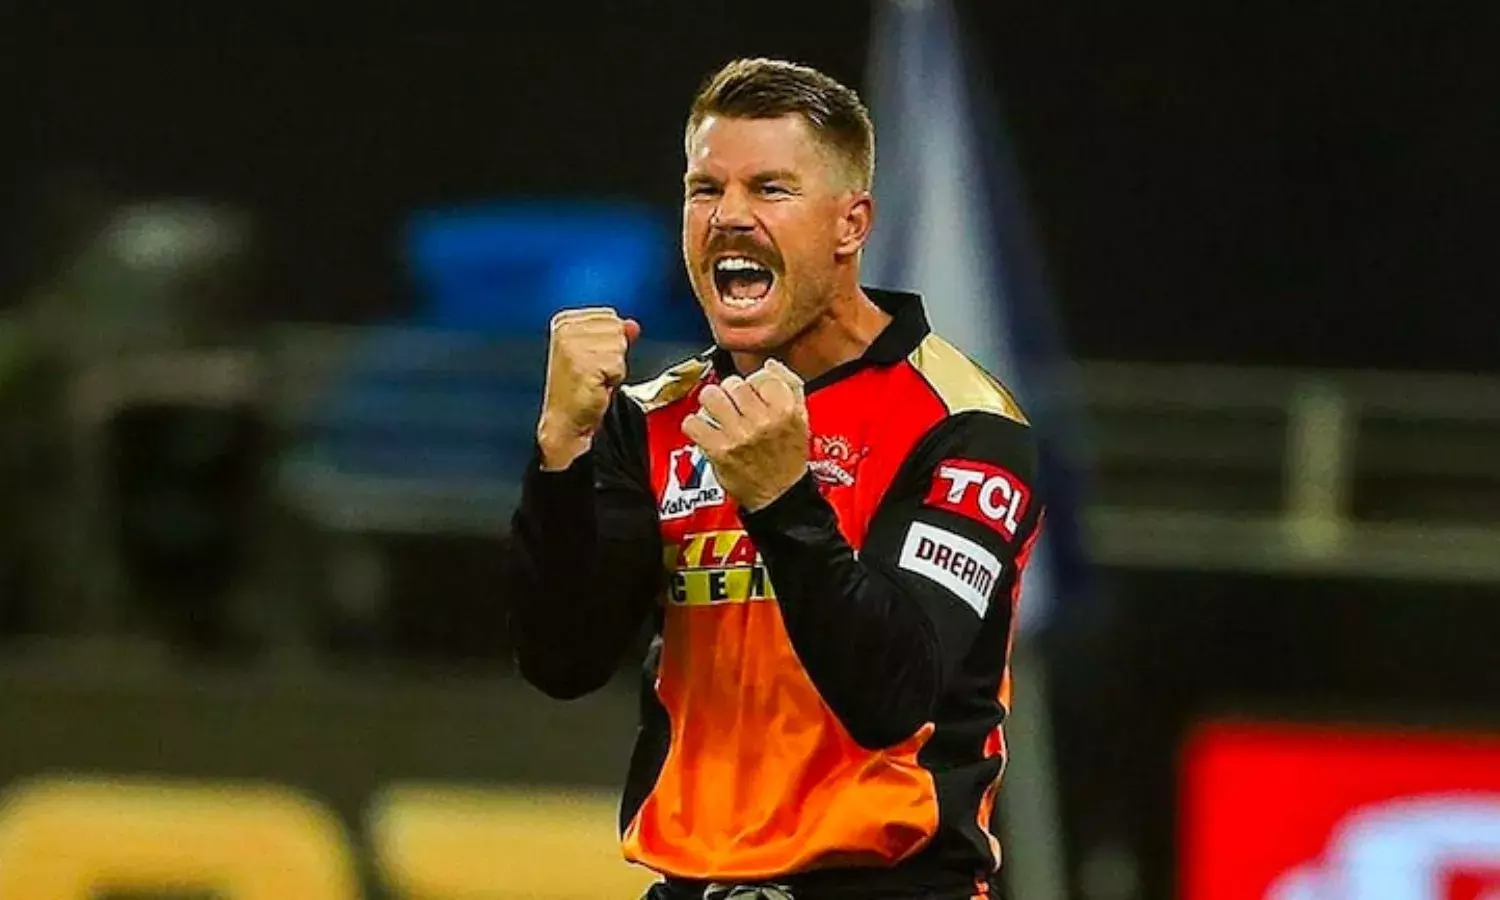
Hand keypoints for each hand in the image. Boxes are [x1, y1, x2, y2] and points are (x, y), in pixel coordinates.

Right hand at [537, 307, 640, 470]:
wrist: (567, 421)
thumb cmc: (577, 390)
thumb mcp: (596, 354)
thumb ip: (614, 334)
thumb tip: (631, 325)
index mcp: (564, 322)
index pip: (610, 316)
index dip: (609, 341)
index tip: (593, 358)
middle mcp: (565, 331)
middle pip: (617, 329)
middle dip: (614, 353)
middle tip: (596, 370)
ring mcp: (573, 347)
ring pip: (620, 346)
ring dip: (615, 367)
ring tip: (596, 378)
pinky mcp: (583, 365)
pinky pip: (619, 364)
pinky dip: (615, 378)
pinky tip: (597, 386)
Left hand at [681, 359, 809, 511]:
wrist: (781, 496)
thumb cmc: (789, 459)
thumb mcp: (801, 420)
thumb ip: (790, 387)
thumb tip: (770, 365)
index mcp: (785, 410)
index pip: (760, 376)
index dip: (753, 384)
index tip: (752, 395)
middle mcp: (762, 421)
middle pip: (733, 383)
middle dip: (730, 393)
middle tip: (733, 406)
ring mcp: (739, 436)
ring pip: (710, 396)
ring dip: (711, 403)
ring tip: (716, 413)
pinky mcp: (719, 451)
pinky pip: (694, 423)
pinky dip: (696, 425)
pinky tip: (706, 431)